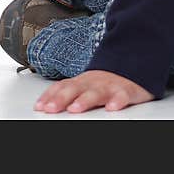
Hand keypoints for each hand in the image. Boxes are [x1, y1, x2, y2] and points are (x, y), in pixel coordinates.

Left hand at [34, 70, 155, 112]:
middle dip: (61, 98)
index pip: (62, 87)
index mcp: (81, 81)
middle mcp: (93, 82)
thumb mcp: (86, 85)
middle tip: (50, 108)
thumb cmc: (106, 81)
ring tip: (75, 108)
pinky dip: (117, 100)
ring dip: (84, 100)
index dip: (50, 96)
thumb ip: (67, 92)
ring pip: (96, 92)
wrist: (134, 64)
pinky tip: (112, 107)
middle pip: (75, 88)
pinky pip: (122, 95)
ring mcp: (109, 85)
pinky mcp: (126, 90)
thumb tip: (44, 104)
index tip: (39, 106)